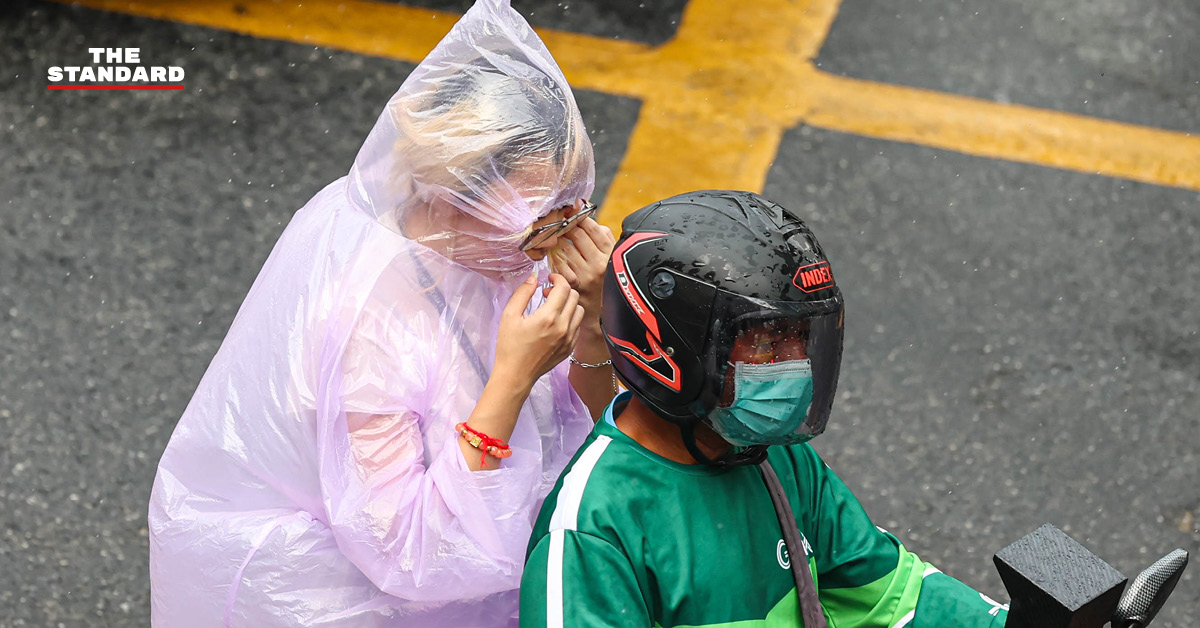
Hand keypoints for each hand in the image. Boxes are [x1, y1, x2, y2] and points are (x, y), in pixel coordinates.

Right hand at [493, 273, 584, 391]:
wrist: (516, 375)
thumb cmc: (510, 346)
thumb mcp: (509, 316)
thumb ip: (523, 293)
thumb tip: (534, 277)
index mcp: (548, 317)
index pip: (564, 288)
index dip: (557, 278)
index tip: (549, 278)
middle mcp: (563, 327)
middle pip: (574, 297)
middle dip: (562, 290)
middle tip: (547, 293)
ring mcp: (569, 339)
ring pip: (579, 311)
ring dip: (568, 304)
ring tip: (552, 307)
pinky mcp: (570, 348)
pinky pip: (578, 326)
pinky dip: (570, 318)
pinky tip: (556, 321)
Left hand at [552, 217, 614, 328]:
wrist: (602, 312)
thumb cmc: (606, 281)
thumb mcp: (613, 258)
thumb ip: (605, 238)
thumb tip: (591, 221)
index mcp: (610, 254)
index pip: (593, 228)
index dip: (579, 218)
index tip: (571, 214)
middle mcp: (598, 264)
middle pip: (576, 234)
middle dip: (566, 227)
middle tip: (560, 225)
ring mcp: (584, 275)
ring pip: (564, 248)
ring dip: (557, 242)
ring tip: (556, 240)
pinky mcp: (572, 285)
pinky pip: (557, 264)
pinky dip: (554, 259)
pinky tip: (555, 258)